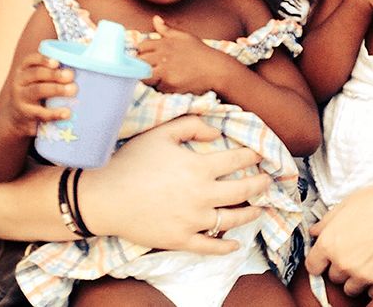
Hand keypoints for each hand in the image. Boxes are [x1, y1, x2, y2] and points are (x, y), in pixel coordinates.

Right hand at [0, 53, 75, 136]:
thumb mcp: (40, 79)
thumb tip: (74, 70)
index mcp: (24, 70)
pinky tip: (67, 112)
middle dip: (54, 74)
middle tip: (70, 76)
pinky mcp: (26, 114)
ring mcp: (21, 98)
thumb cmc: (37, 92)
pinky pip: (41, 113)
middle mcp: (19, 82)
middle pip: (36, 74)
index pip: (30, 60)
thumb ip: (54, 72)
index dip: (43, 59)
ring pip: (38, 90)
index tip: (57, 62)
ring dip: (57, 89)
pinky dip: (55, 113)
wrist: (19, 117)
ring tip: (72, 90)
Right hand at [81, 116, 270, 252]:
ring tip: (260, 208)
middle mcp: (201, 195)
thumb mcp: (162, 132)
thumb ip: (192, 125)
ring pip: (231, 219)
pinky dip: (225, 247)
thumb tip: (216, 133)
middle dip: (260, 184)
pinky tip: (235, 245)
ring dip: (250, 213)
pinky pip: (209, 247)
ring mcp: (192, 220)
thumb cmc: (132, 160)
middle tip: (268, 180)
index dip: (253, 156)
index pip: (237, 161)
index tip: (261, 154)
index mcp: (198, 167)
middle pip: (242, 190)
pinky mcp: (181, 240)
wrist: (104, 197)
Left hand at [136, 16, 227, 93]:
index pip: (141, 46)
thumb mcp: (184, 37)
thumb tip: (155, 18)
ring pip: (145, 75)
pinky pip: (157, 87)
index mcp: (165, 42)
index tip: (149, 57)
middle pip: (140, 61)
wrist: (216, 69)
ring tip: (161, 76)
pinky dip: (162, 87)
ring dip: (150, 77)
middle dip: (142, 66)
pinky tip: (172, 82)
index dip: (143, 52)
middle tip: (154, 69)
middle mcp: (164, 55)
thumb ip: (167, 29)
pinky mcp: (170, 83)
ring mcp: (166, 69)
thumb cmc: (200, 52)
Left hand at [305, 173, 372, 295]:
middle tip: (351, 249)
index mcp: (330, 243)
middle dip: (339, 265)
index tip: (324, 257)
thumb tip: (314, 232)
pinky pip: (371, 292)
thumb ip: (327, 222)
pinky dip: (372, 283)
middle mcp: (344, 263)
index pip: (312, 266)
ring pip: (350, 288)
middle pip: (333, 277)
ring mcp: (364, 274)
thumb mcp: (345, 205)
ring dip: (354, 277)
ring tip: (365, 258)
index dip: (318, 260)